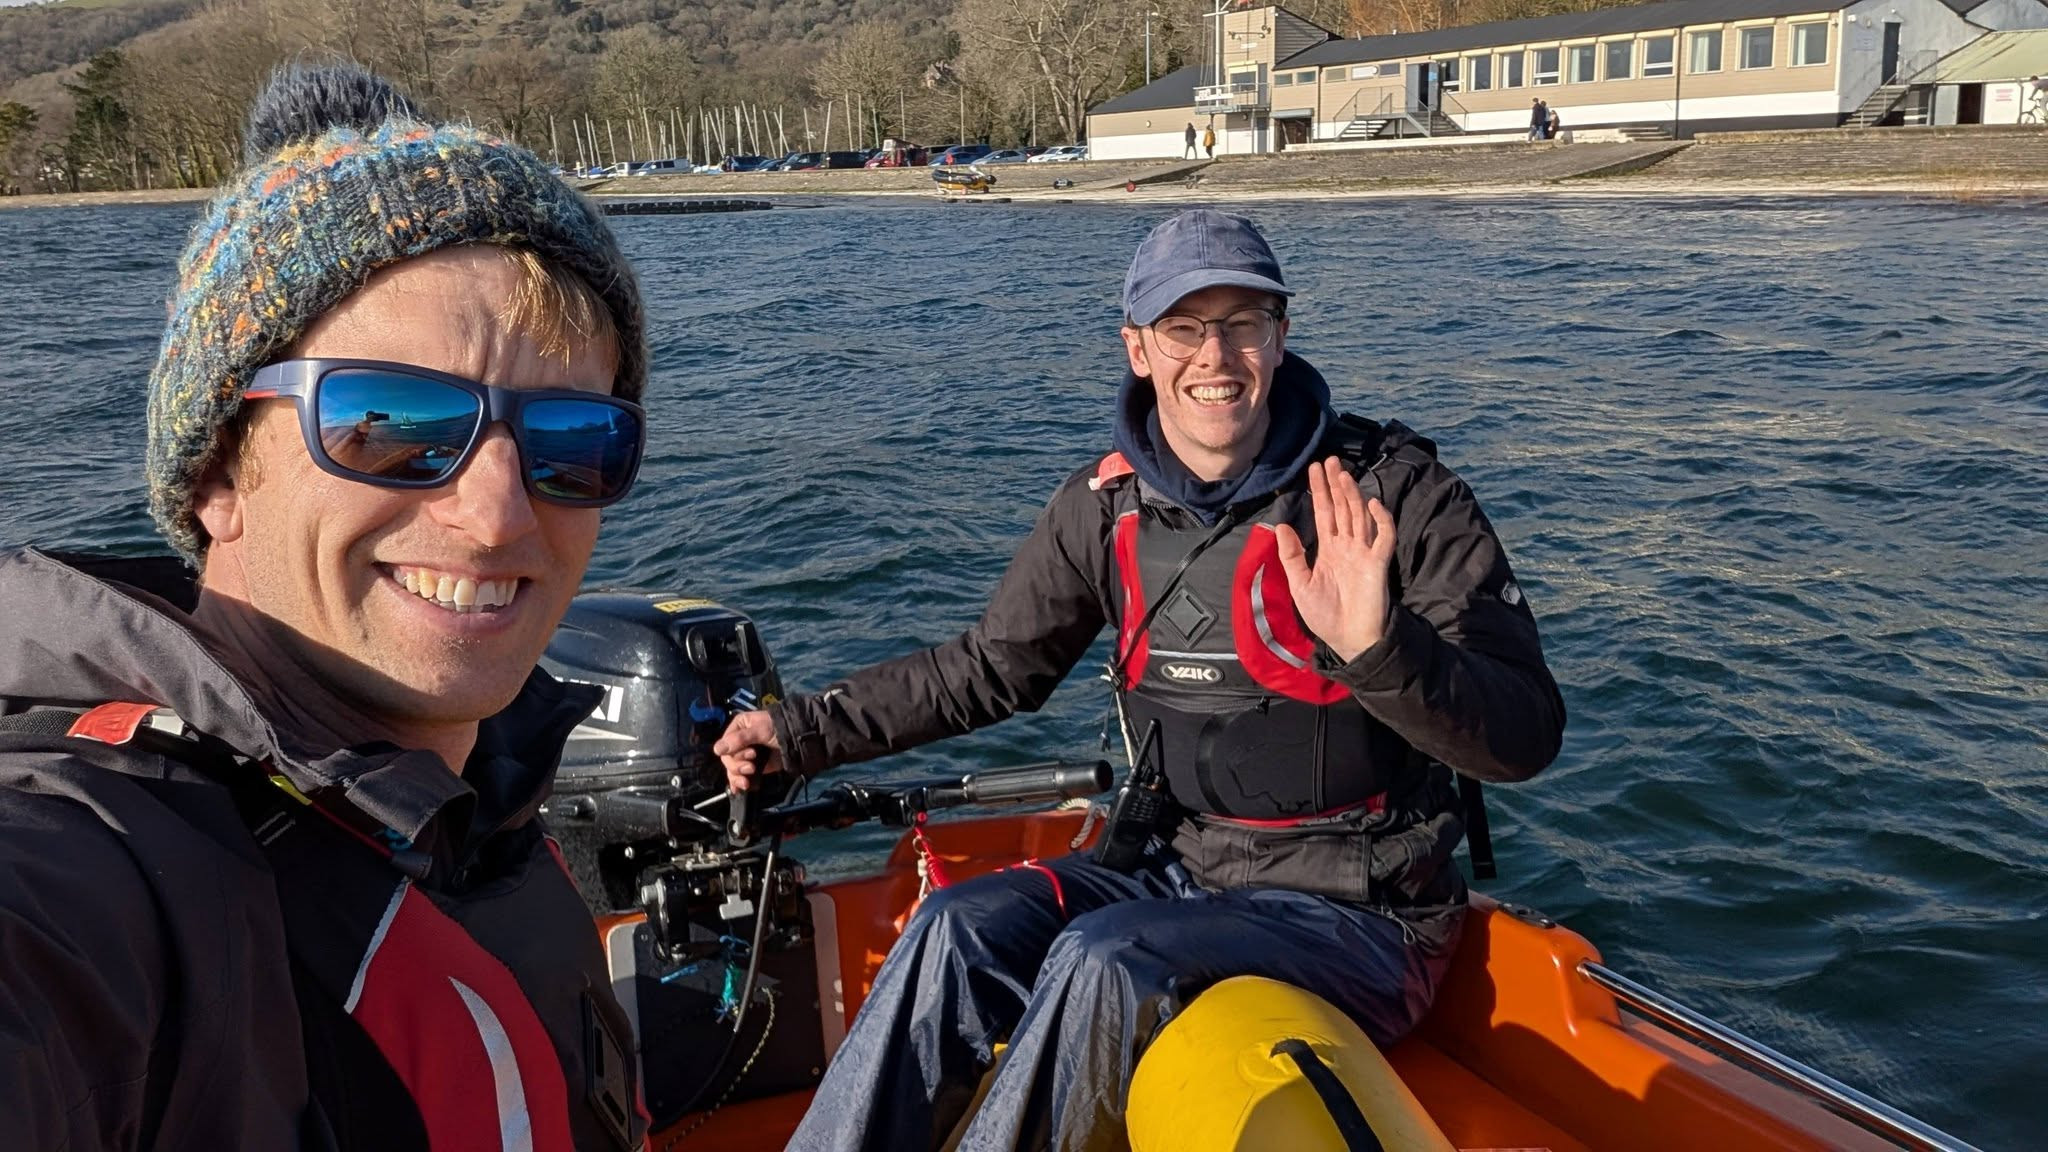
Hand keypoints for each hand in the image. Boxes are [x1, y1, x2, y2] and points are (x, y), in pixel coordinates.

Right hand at [713, 710, 783, 792]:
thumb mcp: (760, 730)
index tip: (751, 755)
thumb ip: (740, 740)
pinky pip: (741, 776)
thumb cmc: (778, 728)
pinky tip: (739, 790)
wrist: (796, 738)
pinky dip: (738, 783)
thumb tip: (717, 750)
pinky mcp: (753, 766)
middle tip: (752, 768)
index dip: (734, 754)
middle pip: (728, 759)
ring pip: (733, 769)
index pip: (725, 745)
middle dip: (738, 767)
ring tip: (746, 783)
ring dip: (737, 777)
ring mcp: (745, 755)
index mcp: (737, 728)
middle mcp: (738, 742)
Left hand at [1272, 457, 1395, 663]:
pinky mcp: (1378, 564)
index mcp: (1329, 550)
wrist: (1348, 640)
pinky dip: (1382, 520)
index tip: (1314, 469)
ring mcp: (1364, 553)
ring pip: (1359, 517)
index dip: (1320, 491)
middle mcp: (1347, 546)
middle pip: (1342, 509)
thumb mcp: (1300, 585)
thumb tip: (1282, 525)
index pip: (1324, 514)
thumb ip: (1292, 556)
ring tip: (1343, 474)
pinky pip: (1384, 538)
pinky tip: (1372, 503)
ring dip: (1352, 495)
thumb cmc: (1325, 616)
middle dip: (1336, 485)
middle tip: (1330, 460)